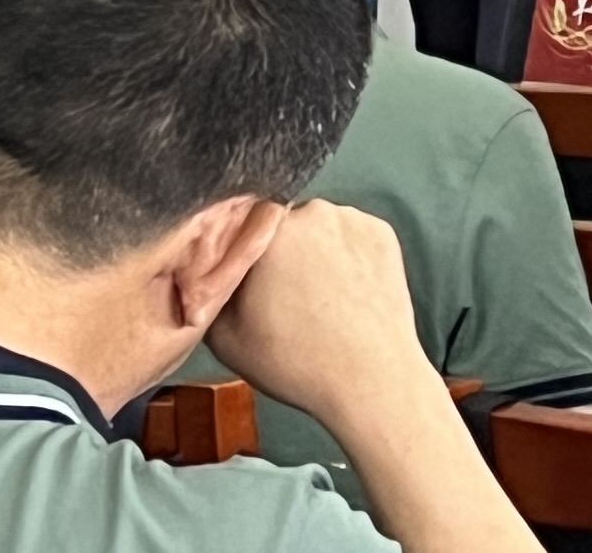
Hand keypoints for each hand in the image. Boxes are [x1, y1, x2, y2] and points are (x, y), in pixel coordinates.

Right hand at [209, 200, 437, 430]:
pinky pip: (350, 236)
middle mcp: (314, 212)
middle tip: (279, 294)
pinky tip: (344, 293)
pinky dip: (345, 256)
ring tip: (316, 298)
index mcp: (270, 232)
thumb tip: (207, 274)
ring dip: (311, 252)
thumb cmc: (296, 361)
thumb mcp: (224, 337)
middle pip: (281, 224)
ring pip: (318, 229)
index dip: (236, 251)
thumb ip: (209, 293)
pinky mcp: (384, 232)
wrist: (371, 379)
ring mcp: (354, 219)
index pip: (238, 224)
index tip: (242, 277)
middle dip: (276, 252)